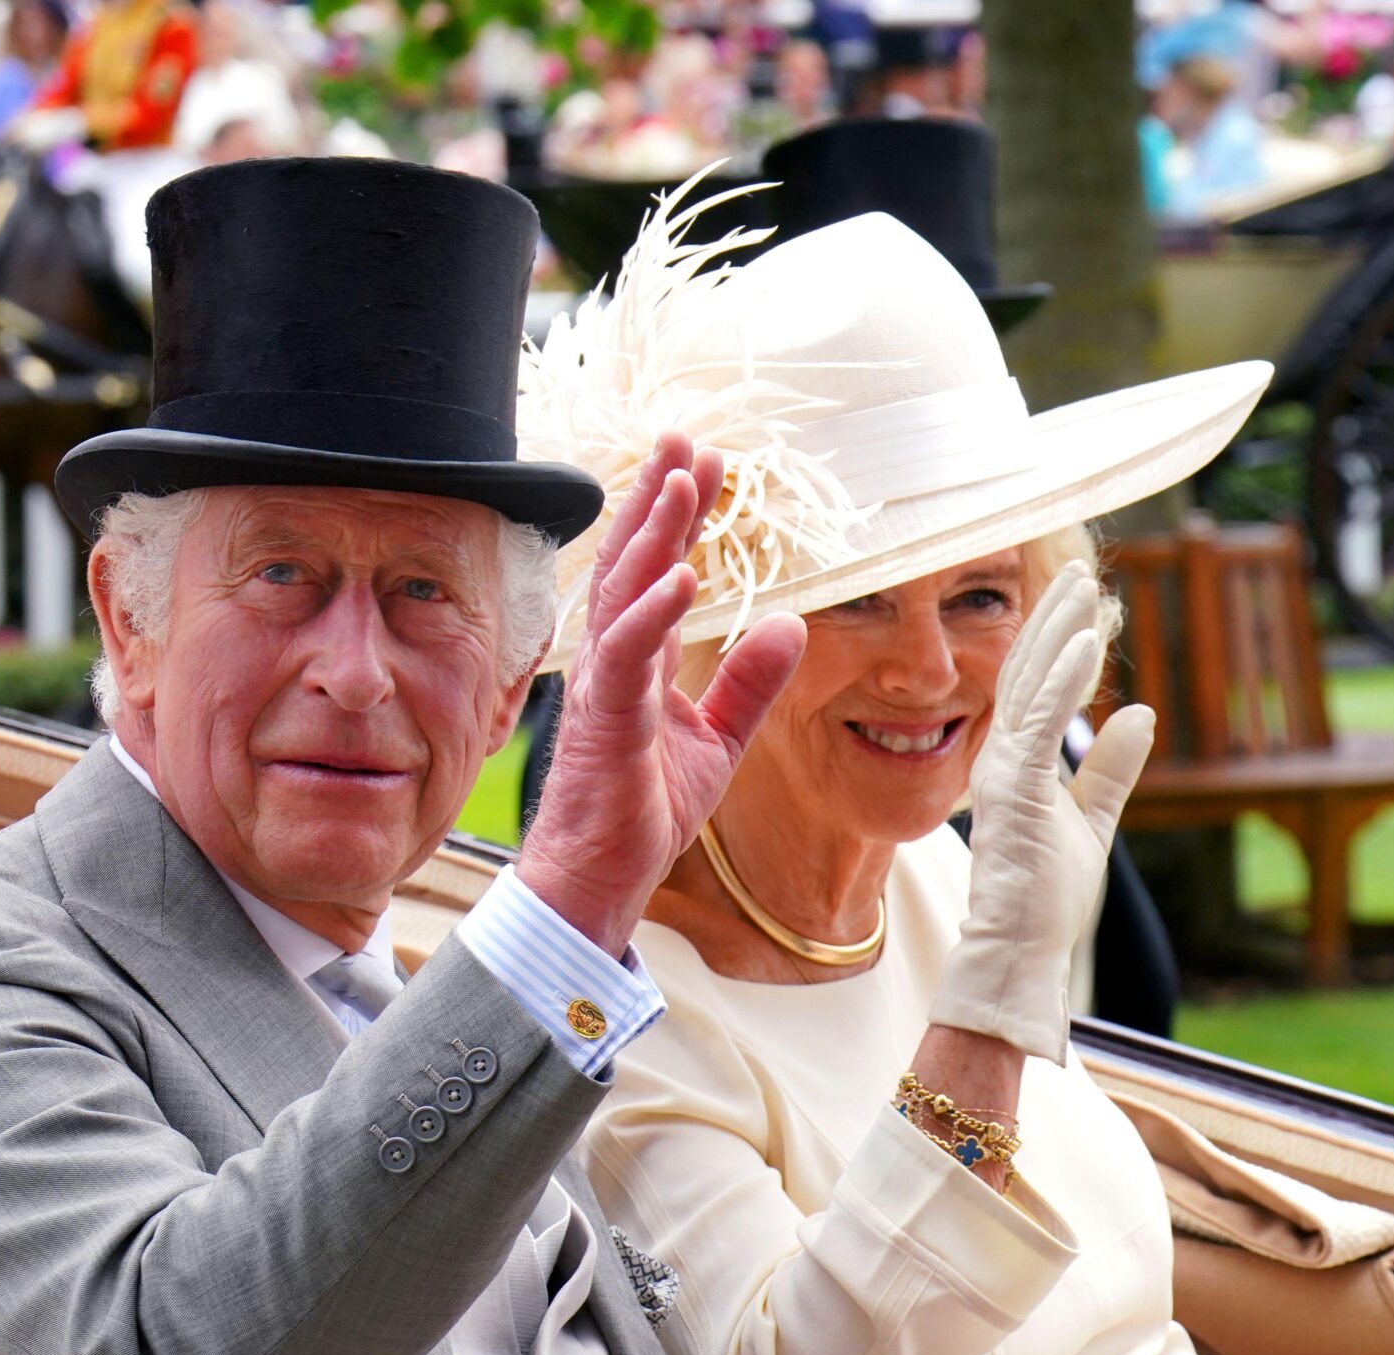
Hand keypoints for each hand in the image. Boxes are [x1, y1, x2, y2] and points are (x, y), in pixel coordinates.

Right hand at [518, 432, 806, 956]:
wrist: (603, 874)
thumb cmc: (644, 808)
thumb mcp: (719, 737)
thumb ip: (751, 681)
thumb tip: (790, 624)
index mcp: (635, 659)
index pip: (659, 571)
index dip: (681, 516)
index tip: (708, 465)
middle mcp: (612, 660)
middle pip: (633, 563)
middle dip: (658, 499)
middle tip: (683, 440)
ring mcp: (604, 686)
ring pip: (625, 593)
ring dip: (653, 535)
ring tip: (679, 483)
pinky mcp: (606, 721)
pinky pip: (628, 656)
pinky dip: (653, 613)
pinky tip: (683, 576)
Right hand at [928, 561, 1153, 1064]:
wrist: (1020, 952)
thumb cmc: (1046, 899)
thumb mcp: (1092, 824)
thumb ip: (1110, 770)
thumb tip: (1140, 711)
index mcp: (1015, 764)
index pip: (1031, 688)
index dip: (1054, 640)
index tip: (1081, 598)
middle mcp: (1000, 757)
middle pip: (1023, 670)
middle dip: (1052, 618)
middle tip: (1079, 570)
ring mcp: (1002, 770)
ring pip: (1028, 683)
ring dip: (1058, 631)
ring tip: (1084, 585)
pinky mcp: (1014, 788)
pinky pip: (1040, 718)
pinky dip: (1063, 675)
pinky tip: (1087, 640)